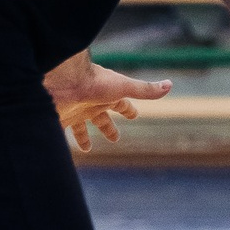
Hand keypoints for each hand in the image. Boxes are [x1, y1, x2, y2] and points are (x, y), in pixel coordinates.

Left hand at [44, 54, 172, 152]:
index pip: (121, 105)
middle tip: (114, 138)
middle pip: (101, 119)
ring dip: (84, 138)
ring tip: (86, 148)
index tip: (134, 115)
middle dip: (108, 128)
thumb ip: (145, 90)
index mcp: (107, 97)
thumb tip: (169, 85)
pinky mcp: (59, 120)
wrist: (63, 80)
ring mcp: (74, 112)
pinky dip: (61, 144)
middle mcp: (90, 104)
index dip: (128, 110)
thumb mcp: (124, 87)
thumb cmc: (94, 81)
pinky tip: (59, 150)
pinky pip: (60, 135)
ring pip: (80, 129)